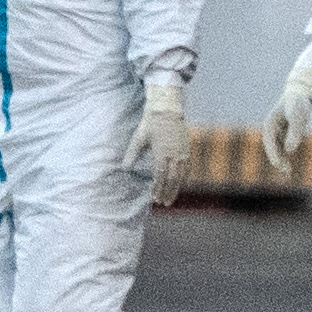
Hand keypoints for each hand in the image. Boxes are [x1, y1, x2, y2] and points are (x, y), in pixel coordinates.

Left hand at [138, 78, 193, 205]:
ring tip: (170, 198)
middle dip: (168, 192)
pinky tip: (179, 184)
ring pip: (181, 175)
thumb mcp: (138, 138)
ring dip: (176, 188)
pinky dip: (183, 178)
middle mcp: (174, 154)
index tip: (154, 198)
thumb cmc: (150, 124)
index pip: (160, 176)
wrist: (167, 109)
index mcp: (162, 152)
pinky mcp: (187, 149)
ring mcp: (183, 152)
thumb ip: (132, 155)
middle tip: (163, 203)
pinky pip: (187, 168)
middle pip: (172, 179)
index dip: (158, 188)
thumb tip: (125, 169)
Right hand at [267, 51, 311, 169]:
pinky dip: (285, 156)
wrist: (300, 94)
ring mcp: (276, 132)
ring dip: (281, 160)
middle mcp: (270, 130)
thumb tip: (291, 150)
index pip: (270, 143)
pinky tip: (290, 166)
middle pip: (272, 149)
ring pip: (276, 150)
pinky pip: (282, 148)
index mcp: (270, 125)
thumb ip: (295, 132)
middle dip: (278, 160)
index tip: (281, 165)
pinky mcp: (282, 134)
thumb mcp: (299, 116)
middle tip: (287, 171)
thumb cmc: (298, 104)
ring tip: (288, 172)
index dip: (275, 156)